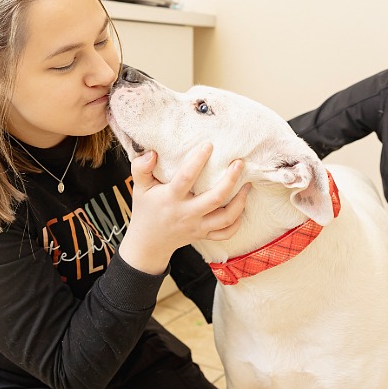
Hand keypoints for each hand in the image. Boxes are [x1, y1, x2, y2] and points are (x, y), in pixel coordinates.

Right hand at [120, 143, 250, 274]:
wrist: (148, 243)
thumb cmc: (145, 210)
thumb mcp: (139, 188)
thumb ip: (140, 168)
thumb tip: (152, 153)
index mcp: (171, 199)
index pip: (186, 178)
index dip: (198, 160)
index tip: (209, 145)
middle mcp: (187, 213)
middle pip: (215, 198)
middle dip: (231, 179)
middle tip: (239, 163)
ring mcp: (198, 226)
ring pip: (226, 217)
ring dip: (241, 201)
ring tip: (248, 184)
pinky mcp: (204, 235)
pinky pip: (226, 233)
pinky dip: (237, 222)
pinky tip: (242, 207)